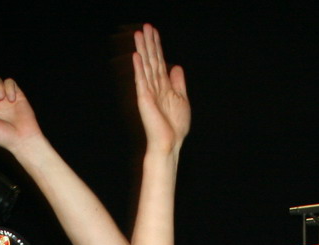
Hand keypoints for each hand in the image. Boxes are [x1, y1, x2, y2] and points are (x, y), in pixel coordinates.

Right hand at [132, 25, 189, 154]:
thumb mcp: (182, 99)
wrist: (170, 143)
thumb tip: (176, 67)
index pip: (159, 61)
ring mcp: (148, 92)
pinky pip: (141, 80)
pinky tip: (136, 56)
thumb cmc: (175, 126)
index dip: (157, 46)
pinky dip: (139, 68)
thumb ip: (178, 83)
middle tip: (145, 26)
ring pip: (145, 66)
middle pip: (152, 60)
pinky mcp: (144, 99)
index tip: (154, 31)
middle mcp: (155, 86)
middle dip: (149, 43)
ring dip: (142, 50)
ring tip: (139, 34)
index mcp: (164, 86)